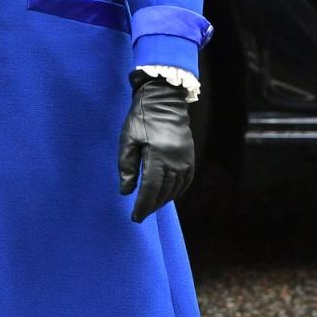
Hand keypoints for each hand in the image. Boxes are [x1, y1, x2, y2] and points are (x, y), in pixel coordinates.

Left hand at [118, 71, 194, 222]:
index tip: (135, 217)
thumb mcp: (128, 140)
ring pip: (176, 189)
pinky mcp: (190, 156)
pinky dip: (177, 191)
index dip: (143, 206)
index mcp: (158, 156)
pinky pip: (186, 180)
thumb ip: (126, 167)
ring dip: (163, 200)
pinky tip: (167, 195)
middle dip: (151, 206)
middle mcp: (175, 160)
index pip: (151, 189)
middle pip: (164, 192)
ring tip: (151, 206)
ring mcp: (186, 159)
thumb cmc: (141, 117)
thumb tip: (126, 192)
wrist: (164, 99)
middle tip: (140, 214)